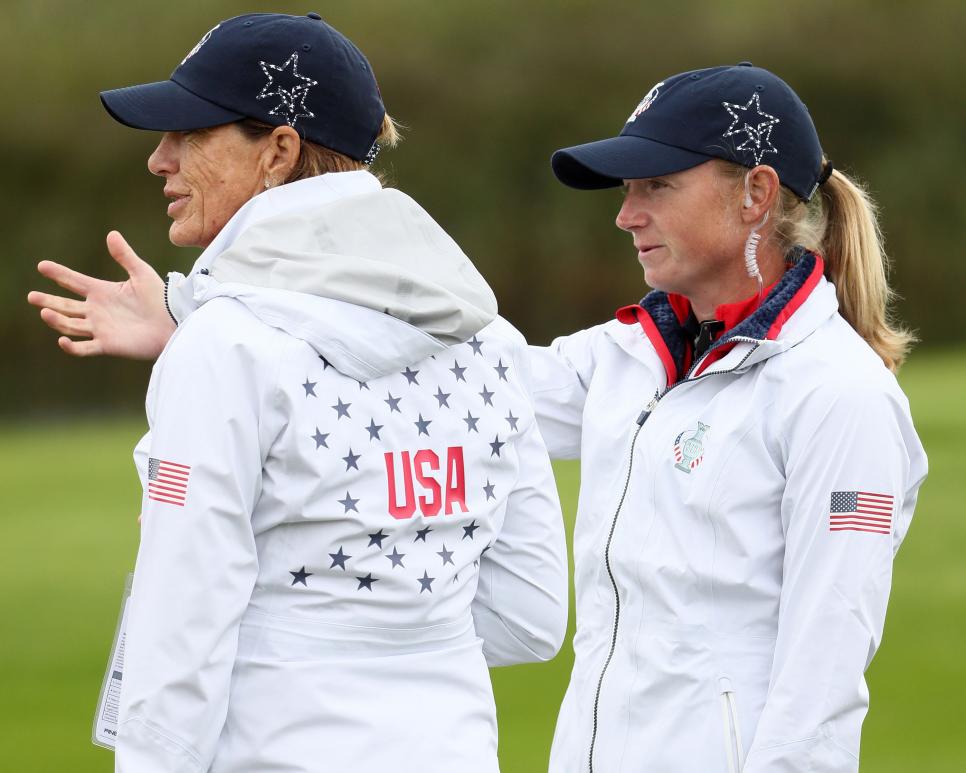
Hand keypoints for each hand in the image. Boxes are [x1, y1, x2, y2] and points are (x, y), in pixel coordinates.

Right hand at [27, 230, 175, 360]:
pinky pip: (84, 348)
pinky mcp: (107, 345)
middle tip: (32, 296)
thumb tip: (111, 234)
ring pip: (71, 325)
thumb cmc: (161, 298)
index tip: (42, 265)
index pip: (74, 281)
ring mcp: (100, 328)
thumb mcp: (142, 274)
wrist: (175, 323)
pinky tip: (62, 340)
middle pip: (66, 305)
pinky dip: (71, 346)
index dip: (59, 274)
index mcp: (103, 291)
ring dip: (56, 320)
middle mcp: (97, 310)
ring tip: (44, 312)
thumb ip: (125, 256)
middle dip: (48, 301)